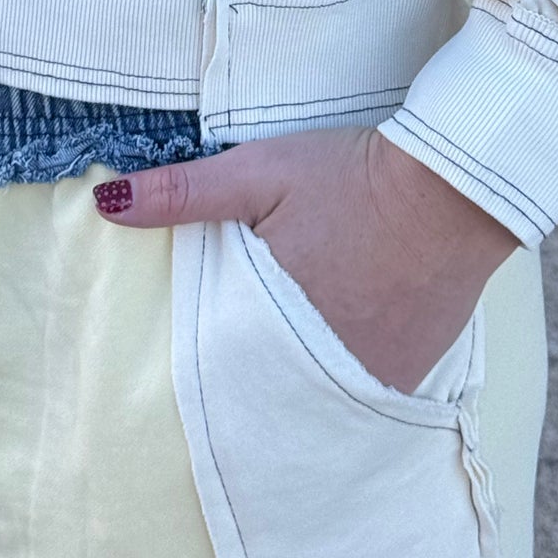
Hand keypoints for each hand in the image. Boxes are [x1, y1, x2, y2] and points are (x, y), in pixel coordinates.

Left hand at [95, 126, 519, 393]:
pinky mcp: (407, 374)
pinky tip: (343, 333)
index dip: (207, 351)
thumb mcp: (258, 170)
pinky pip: (360, 387)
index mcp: (272, 322)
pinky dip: (344, 368)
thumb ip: (182, 192)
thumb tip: (105, 201)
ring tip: (298, 329)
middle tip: (251, 333)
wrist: (452, 186)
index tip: (203, 336)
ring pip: (312, 387)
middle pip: (265, 381)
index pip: (218, 361)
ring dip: (298, 367)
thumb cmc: (349, 176)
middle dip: (251, 364)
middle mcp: (318, 365)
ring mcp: (368, 376)